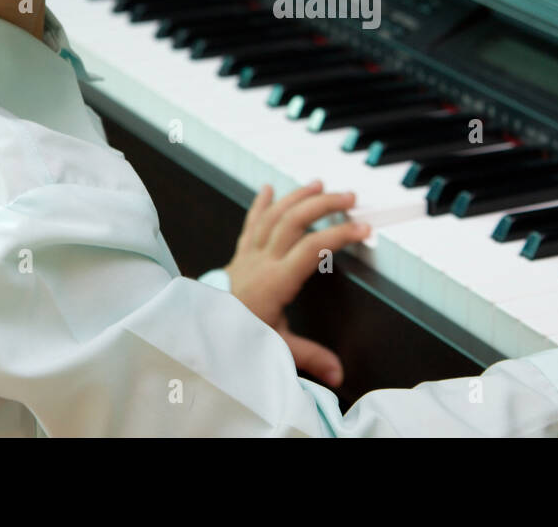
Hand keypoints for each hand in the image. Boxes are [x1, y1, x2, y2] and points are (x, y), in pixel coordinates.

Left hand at [224, 180, 370, 386]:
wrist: (195, 334)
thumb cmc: (232, 339)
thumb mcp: (275, 349)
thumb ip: (309, 357)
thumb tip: (338, 372)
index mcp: (274, 283)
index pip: (311, 248)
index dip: (338, 235)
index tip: (362, 230)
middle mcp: (260, 262)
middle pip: (294, 221)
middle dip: (324, 205)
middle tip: (349, 199)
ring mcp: (247, 256)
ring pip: (273, 216)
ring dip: (297, 197)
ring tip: (320, 186)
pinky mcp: (238, 256)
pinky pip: (249, 224)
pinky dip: (260, 204)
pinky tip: (267, 189)